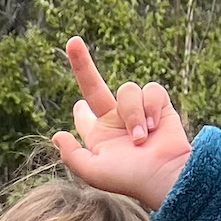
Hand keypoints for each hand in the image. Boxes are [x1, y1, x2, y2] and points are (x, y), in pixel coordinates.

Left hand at [52, 39, 190, 211]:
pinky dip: (151, 107)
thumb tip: (56, 135)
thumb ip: (72, 155)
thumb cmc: (130, 178)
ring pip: (127, 90)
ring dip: (133, 113)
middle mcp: (116, 121)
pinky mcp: (159, 105)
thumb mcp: (94, 171)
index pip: (84, 115)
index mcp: (100, 136)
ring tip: (141, 138)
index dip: (79, 110)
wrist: (164, 175)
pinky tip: (156, 126)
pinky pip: (151, 90)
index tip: (75, 104)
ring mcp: (137, 112)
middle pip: (95, 86)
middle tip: (72, 42)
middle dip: (82, 64)